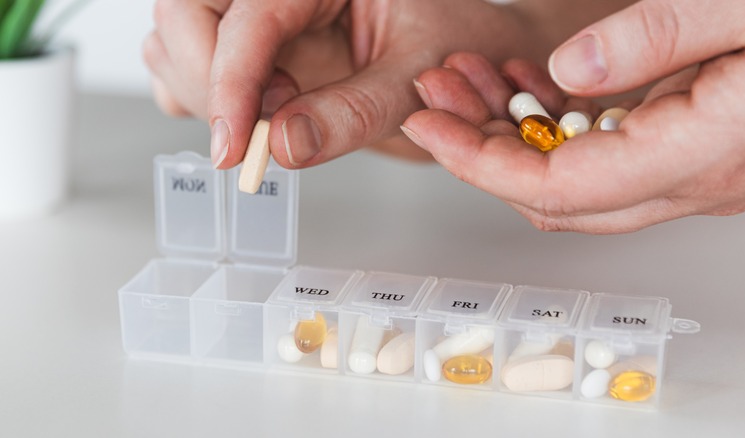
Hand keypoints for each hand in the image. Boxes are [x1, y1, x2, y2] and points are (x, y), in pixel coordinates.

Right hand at [143, 0, 544, 168]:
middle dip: (208, 81)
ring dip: (201, 89)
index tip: (233, 147)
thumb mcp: (415, 78)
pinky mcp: (252, 40)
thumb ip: (355, 111)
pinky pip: (186, 59)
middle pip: (186, 14)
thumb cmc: (454, 46)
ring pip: (175, 36)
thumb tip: (283, 146)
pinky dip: (199, 95)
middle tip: (254, 134)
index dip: (230, 83)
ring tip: (268, 118)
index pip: (249, 16)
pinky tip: (250, 115)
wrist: (467, 53)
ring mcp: (258, 9)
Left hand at [403, 0, 744, 232]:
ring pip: (577, 179)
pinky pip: (608, 155)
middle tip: (437, 94)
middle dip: (482, 150)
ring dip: (515, 136)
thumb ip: (662, 33)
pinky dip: (557, 126)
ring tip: (470, 78)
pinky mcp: (702, 146)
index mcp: (705, 150)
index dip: (480, 162)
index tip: (427, 125)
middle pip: (556, 195)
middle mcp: (697, 178)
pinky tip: (530, 81)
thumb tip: (570, 67)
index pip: (557, 186)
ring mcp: (701, 169)